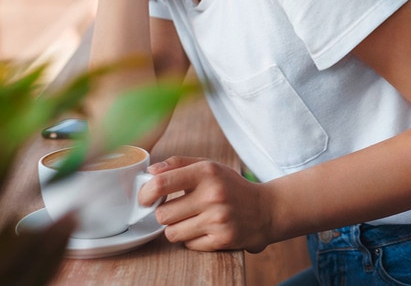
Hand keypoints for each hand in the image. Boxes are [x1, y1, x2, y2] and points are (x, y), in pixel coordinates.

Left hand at [141, 156, 275, 252]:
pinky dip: (192, 239)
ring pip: (172, 233)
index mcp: (207, 171)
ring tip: (190, 220)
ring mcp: (218, 219)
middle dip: (165, 213)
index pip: (162, 184)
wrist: (265, 209)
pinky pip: (189, 245)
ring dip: (176, 228)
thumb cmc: (231, 186)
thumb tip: (150, 171)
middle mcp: (213, 195)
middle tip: (176, 209)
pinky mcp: (222, 239)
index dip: (146, 193)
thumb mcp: (209, 166)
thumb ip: (178, 164)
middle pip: (163, 214)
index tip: (145, 198)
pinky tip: (204, 229)